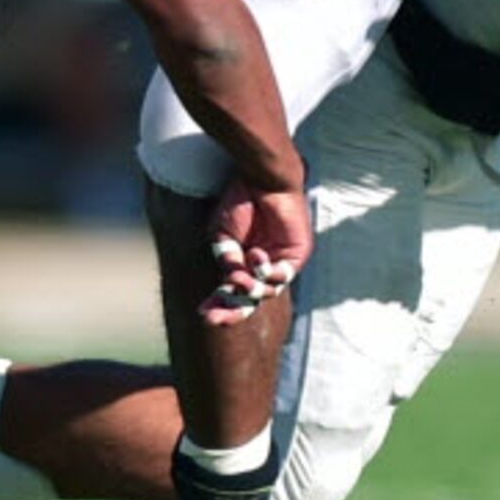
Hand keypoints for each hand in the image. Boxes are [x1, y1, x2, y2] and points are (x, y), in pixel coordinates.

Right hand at [200, 176, 313, 326]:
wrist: (262, 179)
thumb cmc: (240, 201)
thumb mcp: (223, 236)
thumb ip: (228, 262)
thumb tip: (233, 286)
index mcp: (245, 262)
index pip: (234, 292)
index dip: (219, 305)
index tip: (203, 314)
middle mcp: (264, 266)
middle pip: (251, 300)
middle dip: (232, 311)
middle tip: (213, 320)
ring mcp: (282, 262)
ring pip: (266, 292)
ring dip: (249, 288)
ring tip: (238, 276)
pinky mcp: (297, 255)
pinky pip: (282, 276)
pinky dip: (265, 270)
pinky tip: (256, 254)